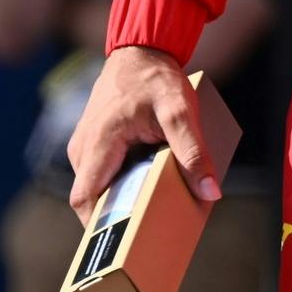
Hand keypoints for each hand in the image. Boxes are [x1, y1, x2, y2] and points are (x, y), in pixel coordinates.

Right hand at [67, 44, 219, 215]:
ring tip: (149, 210)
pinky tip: (145, 185)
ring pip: (95, 185)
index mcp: (99, 141)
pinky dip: (118, 182)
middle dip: (114, 215)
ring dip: (118, 198)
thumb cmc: (157, 78)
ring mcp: (83, 144)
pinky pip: (99, 172)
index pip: (85, 197)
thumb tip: (209, 190)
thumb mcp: (181, 110)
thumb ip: (194, 150)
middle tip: (146, 231)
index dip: (98, 225)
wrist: (141, 49)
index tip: (121, 242)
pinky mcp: (91, 142)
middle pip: (90, 196)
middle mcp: (82, 146)